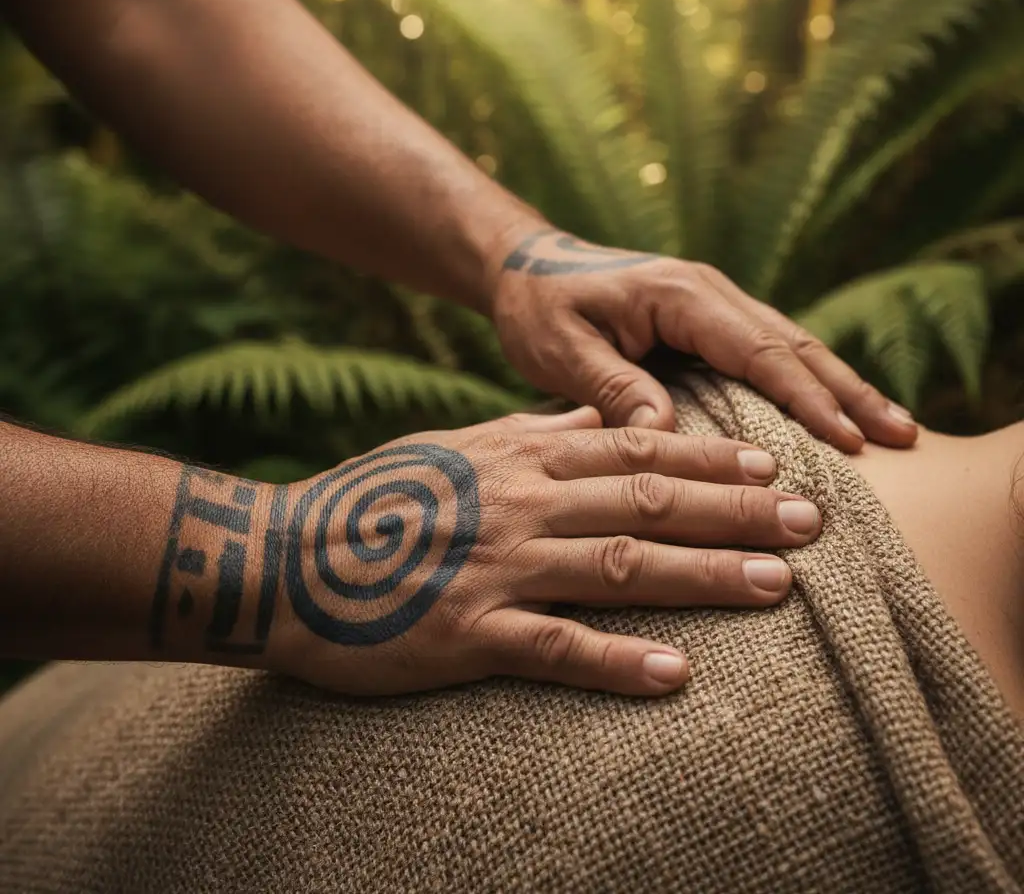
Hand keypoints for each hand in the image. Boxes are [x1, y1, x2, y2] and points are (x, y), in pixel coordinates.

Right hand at [265, 408, 822, 697]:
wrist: (287, 560)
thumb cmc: (376, 499)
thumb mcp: (455, 446)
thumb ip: (528, 432)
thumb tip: (592, 417)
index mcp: (517, 459)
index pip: (631, 451)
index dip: (707, 460)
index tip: (770, 466)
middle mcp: (519, 506)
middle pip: (644, 504)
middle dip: (733, 512)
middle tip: (809, 520)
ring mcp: (497, 569)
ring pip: (618, 568)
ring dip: (701, 577)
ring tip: (775, 586)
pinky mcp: (467, 633)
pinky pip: (554, 649)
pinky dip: (617, 662)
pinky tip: (677, 676)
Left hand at [490, 228, 917, 452]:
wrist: (525, 266)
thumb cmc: (538, 306)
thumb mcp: (561, 349)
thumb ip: (613, 387)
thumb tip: (669, 437)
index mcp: (681, 295)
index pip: (758, 350)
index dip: (805, 398)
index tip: (847, 441)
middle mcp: (709, 293)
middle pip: (793, 343)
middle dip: (848, 391)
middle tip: (904, 438)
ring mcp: (712, 305)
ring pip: (790, 345)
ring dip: (839, 385)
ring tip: (892, 428)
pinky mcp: (706, 322)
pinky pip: (767, 351)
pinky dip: (806, 380)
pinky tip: (830, 410)